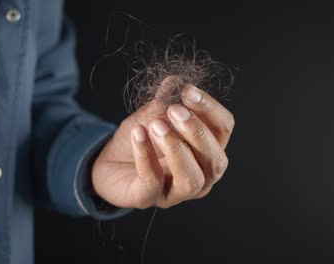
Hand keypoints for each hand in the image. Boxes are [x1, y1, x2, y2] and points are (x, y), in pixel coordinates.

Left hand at [91, 77, 234, 208]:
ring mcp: (177, 192)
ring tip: (158, 125)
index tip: (188, 91)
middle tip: (174, 110)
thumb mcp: (154, 113)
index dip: (210, 108)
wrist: (109, 161)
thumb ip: (166, 101)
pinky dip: (145, 155)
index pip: (224, 128)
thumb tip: (175, 81)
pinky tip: (138, 133)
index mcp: (209, 148)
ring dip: (177, 149)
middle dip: (196, 131)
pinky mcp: (150, 199)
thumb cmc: (141, 138)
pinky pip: (153, 181)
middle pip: (215, 158)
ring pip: (191, 178)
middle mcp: (201, 174)